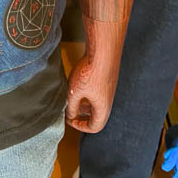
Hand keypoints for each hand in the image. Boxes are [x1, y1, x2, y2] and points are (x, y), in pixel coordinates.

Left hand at [65, 16, 126, 132]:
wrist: (103, 51)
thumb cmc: (89, 72)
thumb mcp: (74, 92)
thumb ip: (71, 105)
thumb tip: (69, 115)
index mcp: (102, 108)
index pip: (95, 127)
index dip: (81, 126)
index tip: (70, 119)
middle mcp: (108, 100)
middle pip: (96, 115)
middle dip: (81, 113)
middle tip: (69, 109)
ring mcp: (108, 89)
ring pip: (95, 101)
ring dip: (83, 101)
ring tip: (71, 94)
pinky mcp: (106, 78)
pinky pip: (97, 91)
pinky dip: (87, 91)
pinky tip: (77, 82)